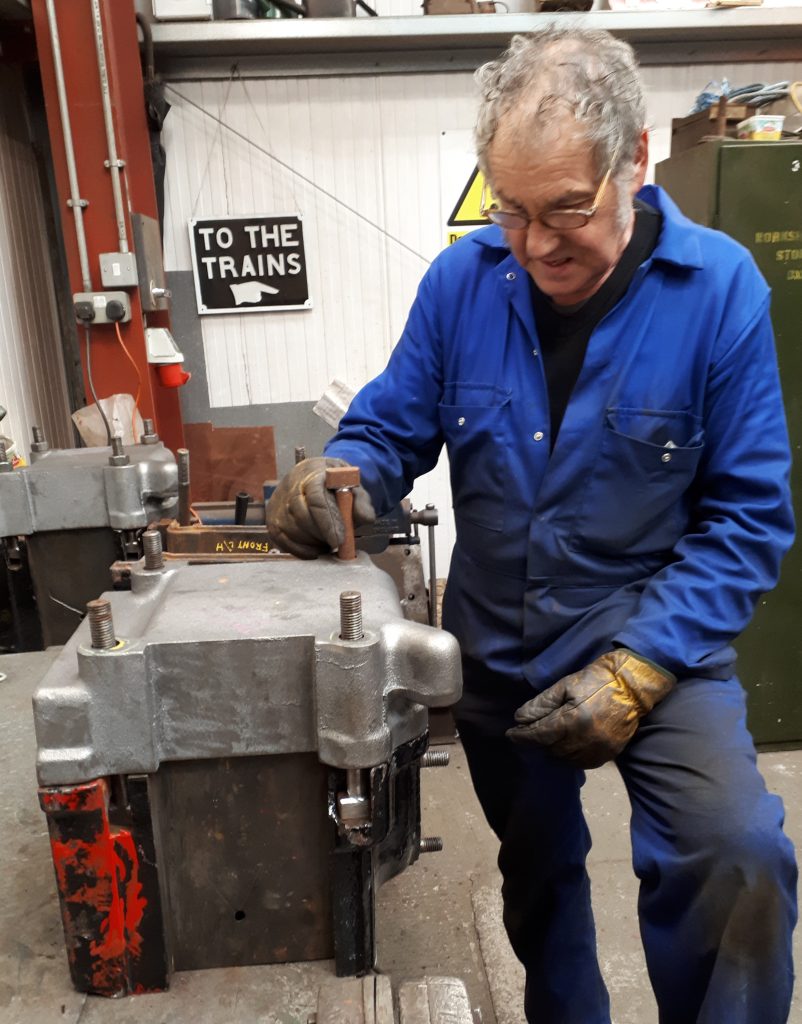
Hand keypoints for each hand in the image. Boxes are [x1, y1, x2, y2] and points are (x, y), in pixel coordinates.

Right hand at [265, 457, 374, 558]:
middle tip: (335, 543)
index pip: (317, 499)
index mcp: (314, 474)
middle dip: (320, 535)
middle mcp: (291, 486)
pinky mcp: (272, 519)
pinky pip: (281, 539)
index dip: (327, 522)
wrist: (314, 477)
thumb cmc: (336, 485)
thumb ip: (361, 502)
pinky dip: (299, 550)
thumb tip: (364, 518)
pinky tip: (314, 550)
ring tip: (327, 543)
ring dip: (311, 543)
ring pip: (291, 529)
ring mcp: (279, 503)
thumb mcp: (353, 487)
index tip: (339, 541)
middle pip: (301, 516)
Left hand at [507, 649, 674, 767]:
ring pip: (565, 759)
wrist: (631, 687)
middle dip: (539, 740)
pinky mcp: (609, 754)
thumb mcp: (565, 685)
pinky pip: (583, 763)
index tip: (511, 734)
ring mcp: (598, 749)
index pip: (538, 735)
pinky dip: (572, 756)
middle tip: (534, 731)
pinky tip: (569, 745)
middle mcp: (584, 739)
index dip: (522, 736)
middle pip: (550, 749)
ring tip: (552, 737)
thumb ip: (541, 704)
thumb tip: (520, 718)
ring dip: (555, 749)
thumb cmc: (596, 680)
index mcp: (572, 720)